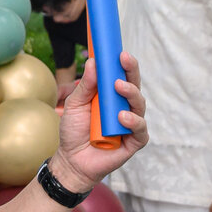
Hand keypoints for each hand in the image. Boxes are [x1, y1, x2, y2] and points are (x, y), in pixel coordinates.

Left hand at [50, 53, 148, 192]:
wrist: (71, 160)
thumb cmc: (74, 131)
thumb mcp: (75, 105)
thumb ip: (85, 86)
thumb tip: (93, 61)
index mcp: (112, 97)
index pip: (122, 76)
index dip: (124, 64)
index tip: (119, 51)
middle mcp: (125, 107)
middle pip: (135, 86)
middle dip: (131, 71)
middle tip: (124, 60)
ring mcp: (131, 124)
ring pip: (140, 105)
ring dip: (131, 94)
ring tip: (118, 87)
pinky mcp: (134, 142)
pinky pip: (140, 130)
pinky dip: (133, 122)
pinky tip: (123, 117)